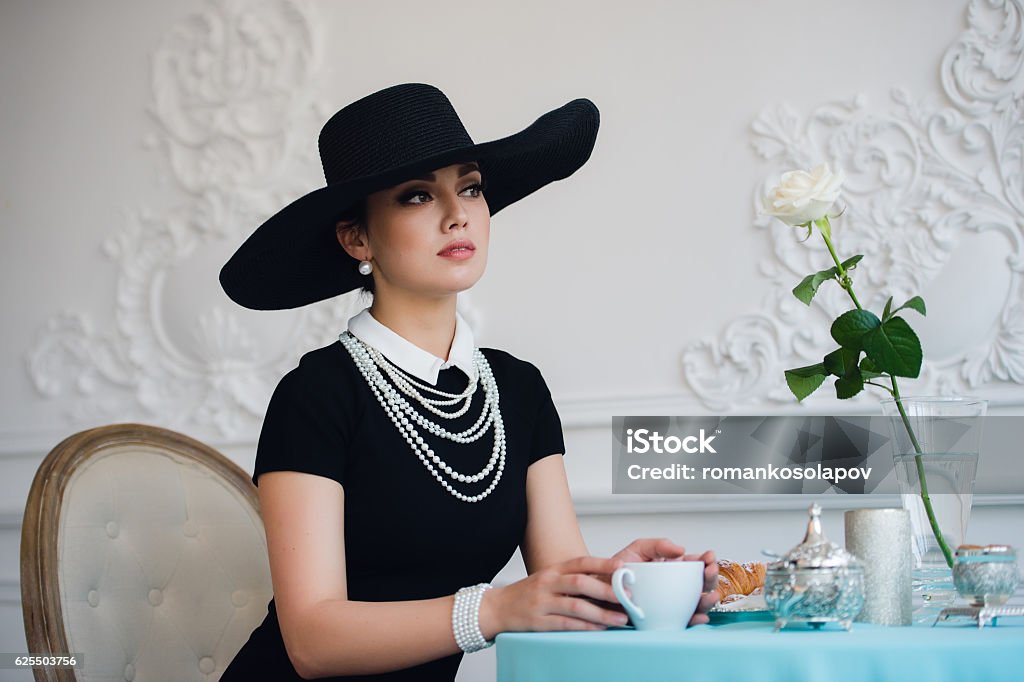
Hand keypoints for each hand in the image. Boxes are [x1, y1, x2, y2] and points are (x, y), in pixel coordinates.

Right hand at [477, 556, 629, 638]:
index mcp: (553, 570)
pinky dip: (585, 627)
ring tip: (620, 618)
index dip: (603, 564)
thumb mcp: (548, 578)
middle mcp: (548, 582)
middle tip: (628, 597)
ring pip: (576, 606)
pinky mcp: (538, 622)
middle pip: (580, 583)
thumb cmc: (529, 593)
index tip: (623, 568)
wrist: (497, 608)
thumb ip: (572, 579)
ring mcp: (542, 602)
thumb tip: (607, 583)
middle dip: (607, 591)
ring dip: (601, 613)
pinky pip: (565, 624)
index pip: (581, 562)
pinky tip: (599, 628)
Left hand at [598, 538, 719, 625]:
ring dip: (708, 600)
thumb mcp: (637, 549)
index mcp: (673, 568)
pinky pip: (684, 621)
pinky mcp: (666, 618)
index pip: (695, 564)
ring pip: (698, 603)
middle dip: (711, 577)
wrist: (600, 589)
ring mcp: (673, 603)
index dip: (706, 561)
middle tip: (710, 571)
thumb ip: (658, 544)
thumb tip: (681, 549)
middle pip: (701, 583)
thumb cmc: (618, 568)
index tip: (709, 557)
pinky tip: (700, 616)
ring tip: (710, 595)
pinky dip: (695, 619)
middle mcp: (676, 586)